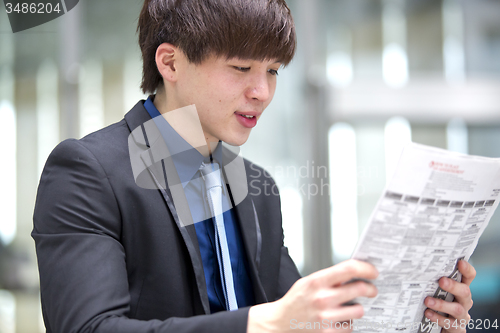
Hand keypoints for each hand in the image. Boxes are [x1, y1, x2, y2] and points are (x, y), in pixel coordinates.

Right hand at [247, 259, 377, 332]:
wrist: (280, 322)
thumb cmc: (295, 301)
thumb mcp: (308, 282)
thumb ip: (329, 278)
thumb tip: (353, 274)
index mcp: (317, 281)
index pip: (349, 269)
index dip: (366, 268)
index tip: (373, 272)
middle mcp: (322, 298)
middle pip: (360, 288)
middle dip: (370, 289)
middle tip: (372, 290)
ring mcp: (326, 317)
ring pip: (359, 310)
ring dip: (359, 308)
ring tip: (352, 306)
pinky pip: (350, 326)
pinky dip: (348, 323)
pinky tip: (340, 319)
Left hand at [424, 260, 475, 332]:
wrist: (439, 327)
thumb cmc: (438, 304)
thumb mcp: (438, 291)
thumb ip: (434, 281)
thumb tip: (418, 268)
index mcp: (461, 289)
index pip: (469, 277)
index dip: (467, 270)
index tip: (460, 262)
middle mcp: (464, 301)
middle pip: (465, 292)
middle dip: (454, 286)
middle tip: (441, 281)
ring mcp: (461, 315)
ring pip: (457, 309)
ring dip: (442, 304)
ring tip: (428, 300)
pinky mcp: (456, 328)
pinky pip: (449, 323)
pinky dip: (437, 318)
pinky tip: (428, 313)